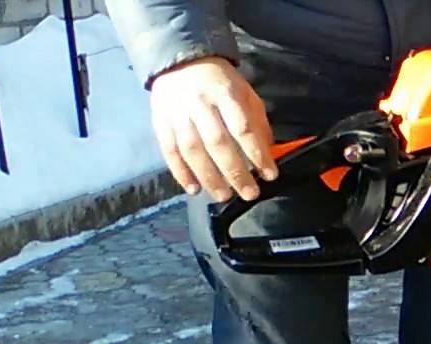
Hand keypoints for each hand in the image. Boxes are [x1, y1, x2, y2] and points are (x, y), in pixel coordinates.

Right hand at [148, 57, 277, 202]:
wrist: (180, 61)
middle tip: (249, 193)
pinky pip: (170, 151)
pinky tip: (194, 189)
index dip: (257, 153)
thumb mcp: (245, 93)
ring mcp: (177, 114)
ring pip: (193, 150)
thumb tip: (268, 153)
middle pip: (218, 143)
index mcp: (225, 94)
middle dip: (235, 172)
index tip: (270, 174)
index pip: (243, 128)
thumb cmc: (220, 82)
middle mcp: (199, 104)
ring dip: (209, 177)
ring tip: (224, 196)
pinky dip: (181, 173)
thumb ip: (256, 121)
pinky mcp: (160, 122)